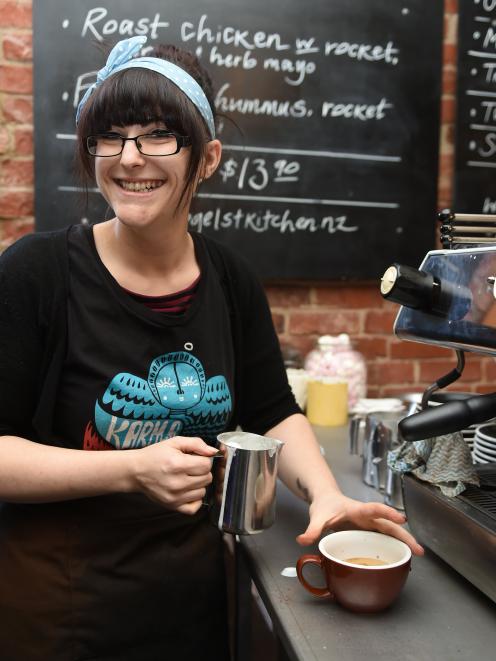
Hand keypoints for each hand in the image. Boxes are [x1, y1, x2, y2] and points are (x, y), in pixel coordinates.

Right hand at [132, 436, 217, 514]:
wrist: (136, 471)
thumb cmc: (155, 455)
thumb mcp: (175, 442)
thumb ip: (196, 444)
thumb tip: (214, 452)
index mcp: (177, 464)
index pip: (206, 465)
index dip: (204, 460)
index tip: (195, 458)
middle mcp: (177, 483)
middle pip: (207, 478)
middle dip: (202, 471)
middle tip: (190, 467)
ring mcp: (175, 497)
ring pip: (203, 492)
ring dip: (198, 484)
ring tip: (186, 477)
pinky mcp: (173, 506)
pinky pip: (195, 507)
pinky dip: (194, 499)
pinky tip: (187, 490)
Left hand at [296, 490, 423, 555]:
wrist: (326, 500)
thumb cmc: (324, 506)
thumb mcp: (317, 517)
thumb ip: (311, 530)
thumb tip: (302, 540)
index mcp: (356, 510)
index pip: (374, 509)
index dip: (387, 513)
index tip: (401, 519)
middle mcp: (367, 516)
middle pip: (388, 524)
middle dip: (404, 535)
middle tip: (418, 548)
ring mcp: (370, 523)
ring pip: (390, 531)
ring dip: (404, 541)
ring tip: (418, 554)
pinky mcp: (369, 530)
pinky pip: (384, 537)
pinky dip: (394, 545)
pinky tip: (403, 555)